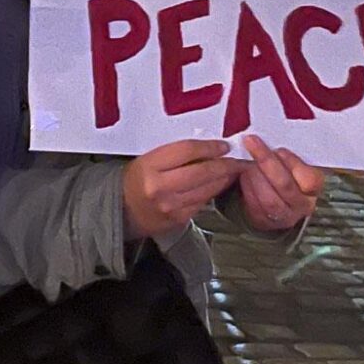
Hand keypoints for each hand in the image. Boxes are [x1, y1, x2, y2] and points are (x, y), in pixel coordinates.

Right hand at [123, 140, 241, 238]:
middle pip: (202, 171)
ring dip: (225, 178)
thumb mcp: (149, 159)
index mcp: (150, 166)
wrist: (123, 209)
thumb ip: (176, 154)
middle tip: (239, 158)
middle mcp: (160, 186)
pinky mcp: (179, 218)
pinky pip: (203, 202)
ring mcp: (171, 205)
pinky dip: (214, 191)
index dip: (209, 147)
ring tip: (235, 169)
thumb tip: (209, 147)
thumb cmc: (137, 179)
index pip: (186, 151)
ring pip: (207, 189)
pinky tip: (221, 184)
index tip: (224, 145)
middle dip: (225, 164)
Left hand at [237, 135, 324, 232]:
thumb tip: (270, 137)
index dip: (293, 163)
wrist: (270, 197)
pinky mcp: (265, 222)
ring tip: (245, 161)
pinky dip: (246, 188)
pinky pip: (254, 207)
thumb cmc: (282, 173)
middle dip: (266, 161)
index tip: (278, 149)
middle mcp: (302, 204)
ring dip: (254, 176)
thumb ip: (284, 154)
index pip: (311, 179)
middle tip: (251, 143)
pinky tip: (242, 175)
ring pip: (269, 199)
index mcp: (312, 187)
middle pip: (285, 186)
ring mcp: (284, 216)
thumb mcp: (290, 162)